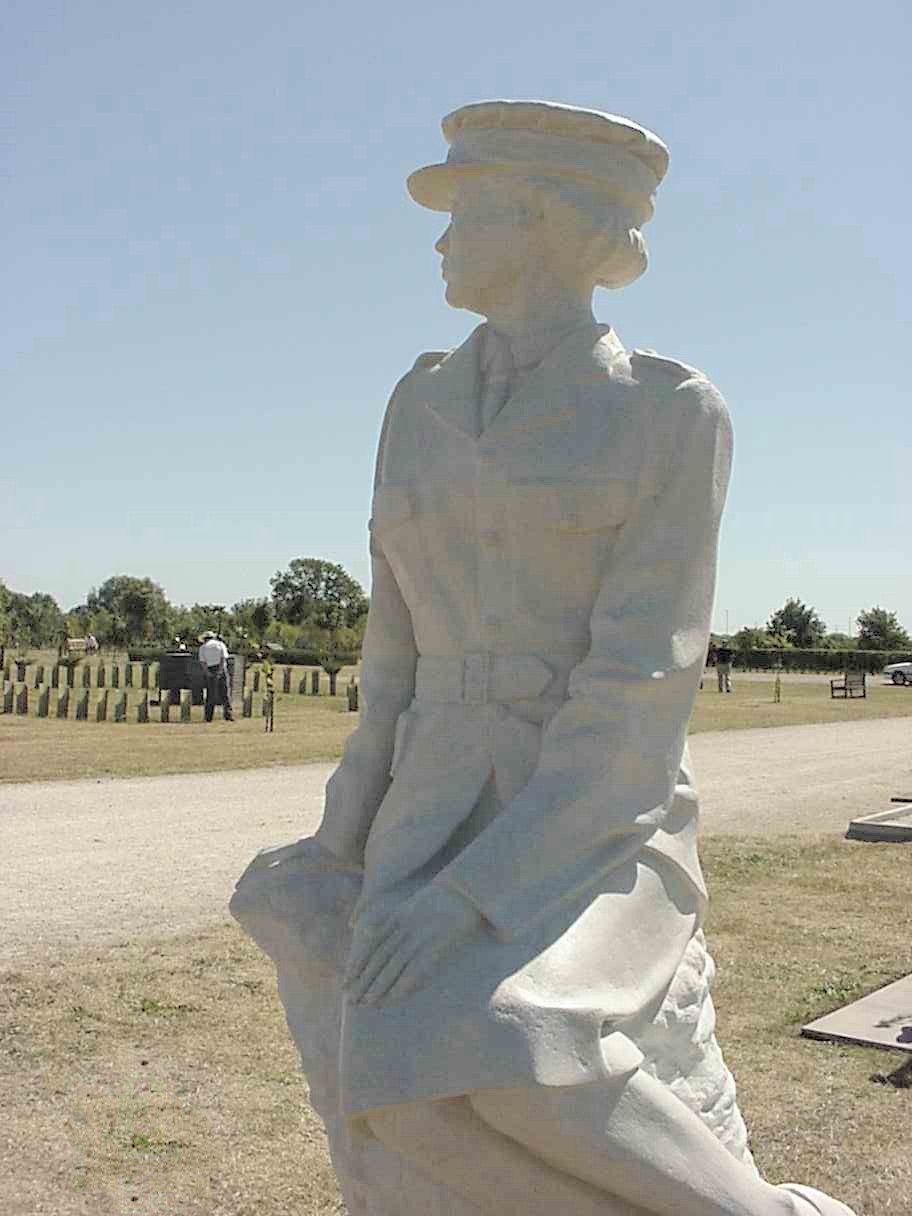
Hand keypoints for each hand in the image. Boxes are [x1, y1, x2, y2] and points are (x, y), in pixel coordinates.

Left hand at [344, 883, 481, 1005]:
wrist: (466, 892)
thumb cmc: (439, 897)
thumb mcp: (407, 902)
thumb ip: (384, 917)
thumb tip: (355, 925)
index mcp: (397, 916)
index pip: (371, 945)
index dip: (357, 965)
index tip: (346, 980)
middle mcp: (404, 927)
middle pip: (379, 958)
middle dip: (363, 980)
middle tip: (351, 999)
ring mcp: (419, 938)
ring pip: (394, 966)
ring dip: (378, 986)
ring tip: (366, 1003)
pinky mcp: (435, 947)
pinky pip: (415, 970)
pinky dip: (402, 985)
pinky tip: (392, 998)